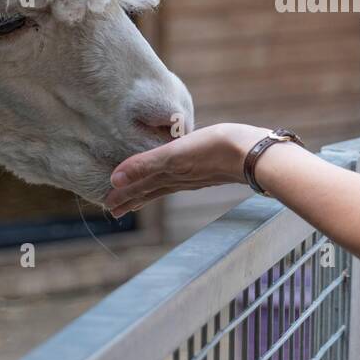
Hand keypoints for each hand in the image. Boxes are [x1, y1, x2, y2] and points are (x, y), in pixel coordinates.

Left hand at [105, 123, 271, 217]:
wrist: (253, 153)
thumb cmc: (215, 149)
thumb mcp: (175, 153)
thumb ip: (145, 164)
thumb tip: (113, 180)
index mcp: (169, 174)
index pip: (140, 187)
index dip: (123, 195)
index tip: (106, 206)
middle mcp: (180, 178)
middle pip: (150, 189)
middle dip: (132, 198)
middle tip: (114, 209)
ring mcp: (195, 175)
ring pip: (165, 185)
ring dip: (149, 191)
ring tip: (138, 198)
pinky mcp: (207, 169)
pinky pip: (180, 178)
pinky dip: (170, 181)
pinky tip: (177, 179)